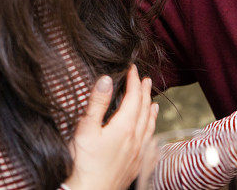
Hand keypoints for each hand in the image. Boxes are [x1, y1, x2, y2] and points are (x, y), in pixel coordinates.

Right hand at [64, 65, 158, 189]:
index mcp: (124, 127)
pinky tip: (152, 137)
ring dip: (151, 112)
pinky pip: (150, 145)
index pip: (133, 98)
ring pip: (149, 128)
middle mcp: (136, 139)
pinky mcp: (136, 166)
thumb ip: (97, 103)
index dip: (134, 81)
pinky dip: (152, 134)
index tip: (133, 69)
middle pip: (144, 110)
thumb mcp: (85, 130)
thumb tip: (107, 79)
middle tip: (146, 80)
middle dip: (144, 93)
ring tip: (154, 104)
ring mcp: (138, 154)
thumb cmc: (83, 165)